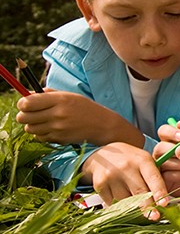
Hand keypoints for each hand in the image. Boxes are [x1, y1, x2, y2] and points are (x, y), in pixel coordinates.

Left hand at [16, 90, 142, 145]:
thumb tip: (25, 95)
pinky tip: (51, 129)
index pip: (27, 103)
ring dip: (32, 125)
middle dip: (24, 115)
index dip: (22, 103)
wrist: (103, 125)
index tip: (26, 104)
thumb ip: (47, 94)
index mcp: (60, 100)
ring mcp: (57, 128)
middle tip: (31, 114)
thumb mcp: (69, 95)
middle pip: (24, 117)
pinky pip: (39, 137)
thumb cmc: (85, 108)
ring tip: (43, 121)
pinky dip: (41, 134)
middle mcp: (57, 114)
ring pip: (29, 129)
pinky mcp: (58, 139)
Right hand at [82, 142, 167, 219]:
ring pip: (126, 201)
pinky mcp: (99, 185)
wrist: (103, 154)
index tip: (164, 204)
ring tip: (138, 208)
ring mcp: (111, 176)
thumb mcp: (145, 162)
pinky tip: (122, 203)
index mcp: (142, 160)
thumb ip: (154, 179)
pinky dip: (120, 207)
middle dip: (148, 208)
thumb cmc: (131, 161)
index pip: (153, 178)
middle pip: (139, 192)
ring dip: (133, 209)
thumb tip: (162, 203)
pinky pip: (113, 204)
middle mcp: (126, 167)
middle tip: (155, 217)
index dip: (159, 192)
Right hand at [154, 121, 179, 196]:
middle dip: (173, 149)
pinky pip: (167, 174)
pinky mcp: (163, 179)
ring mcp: (161, 165)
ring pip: (165, 161)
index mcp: (170, 139)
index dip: (171, 132)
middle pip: (160, 147)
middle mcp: (162, 151)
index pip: (163, 131)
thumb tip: (179, 124)